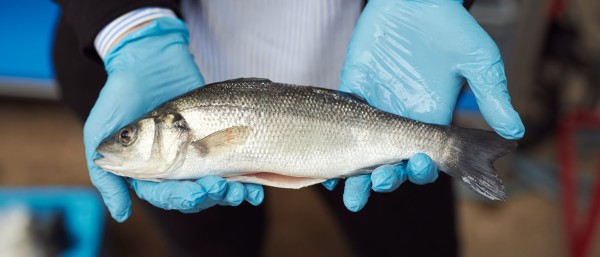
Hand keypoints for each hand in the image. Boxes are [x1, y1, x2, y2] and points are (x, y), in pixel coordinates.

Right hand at [83, 17, 263, 221]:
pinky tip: (254, 190)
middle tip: (221, 188)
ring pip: (215, 187)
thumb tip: (121, 215)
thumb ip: (106, 177)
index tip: (196, 193)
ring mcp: (195, 156)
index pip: (165, 196)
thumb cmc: (119, 96)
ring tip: (240, 191)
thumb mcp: (100, 134)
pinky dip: (244, 182)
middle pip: (193, 196)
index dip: (181, 199)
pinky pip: (232, 168)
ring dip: (229, 194)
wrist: (149, 59)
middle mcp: (172, 168)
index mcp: (146, 172)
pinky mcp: (215, 142)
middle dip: (209, 196)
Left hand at [325, 0, 523, 210]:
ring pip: (363, 151)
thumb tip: (516, 130)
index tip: (418, 166)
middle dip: (386, 180)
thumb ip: (491, 94)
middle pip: (392, 163)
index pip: (426, 158)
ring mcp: (376, 105)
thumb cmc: (450, 24)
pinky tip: (326, 163)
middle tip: (379, 182)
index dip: (422, 170)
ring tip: (348, 192)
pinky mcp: (354, 89)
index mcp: (431, 118)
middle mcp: (402, 118)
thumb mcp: (477, 58)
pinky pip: (342, 121)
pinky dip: (334, 142)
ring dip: (356, 174)